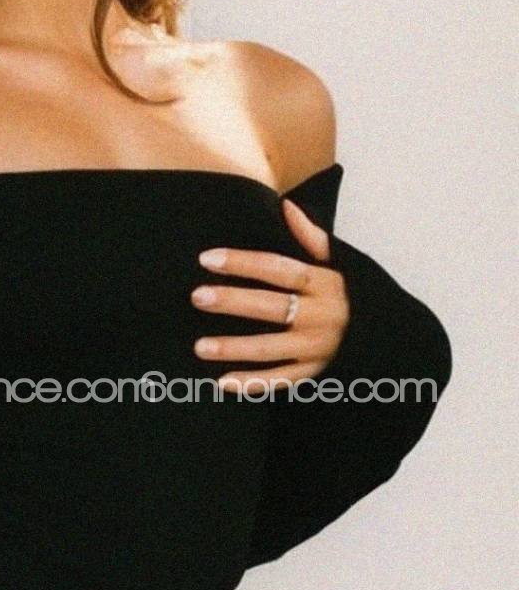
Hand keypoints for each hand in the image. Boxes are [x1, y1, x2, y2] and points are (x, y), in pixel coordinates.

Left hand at [191, 194, 348, 390]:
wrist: (390, 337)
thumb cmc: (355, 295)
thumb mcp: (342, 263)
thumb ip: (312, 238)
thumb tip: (286, 205)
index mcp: (325, 284)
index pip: (279, 269)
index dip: (243, 263)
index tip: (208, 258)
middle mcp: (321, 316)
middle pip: (272, 307)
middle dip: (233, 302)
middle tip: (198, 296)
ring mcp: (316, 348)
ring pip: (270, 348)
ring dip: (234, 348)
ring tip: (200, 346)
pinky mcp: (313, 372)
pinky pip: (280, 380)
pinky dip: (252, 383)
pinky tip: (222, 381)